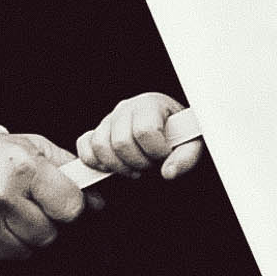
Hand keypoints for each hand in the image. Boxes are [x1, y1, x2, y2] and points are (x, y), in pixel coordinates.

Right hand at [0, 130, 85, 260]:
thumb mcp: (29, 147)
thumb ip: (66, 170)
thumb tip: (96, 200)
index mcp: (22, 168)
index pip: (71, 207)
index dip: (67, 207)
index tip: (58, 203)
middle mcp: (0, 197)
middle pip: (48, 235)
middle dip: (40, 223)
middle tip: (21, 206)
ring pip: (23, 253)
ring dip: (17, 239)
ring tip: (1, 215)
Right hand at [77, 92, 202, 181]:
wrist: (169, 131)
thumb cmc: (178, 135)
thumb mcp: (191, 144)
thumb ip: (186, 157)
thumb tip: (168, 172)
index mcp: (150, 103)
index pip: (144, 130)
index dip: (155, 150)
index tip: (164, 154)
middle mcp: (126, 108)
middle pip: (120, 142)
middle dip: (137, 162)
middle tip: (149, 163)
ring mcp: (108, 120)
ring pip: (100, 146)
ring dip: (118, 165)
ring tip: (134, 166)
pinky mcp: (96, 132)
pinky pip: (85, 147)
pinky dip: (96, 162)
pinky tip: (113, 167)